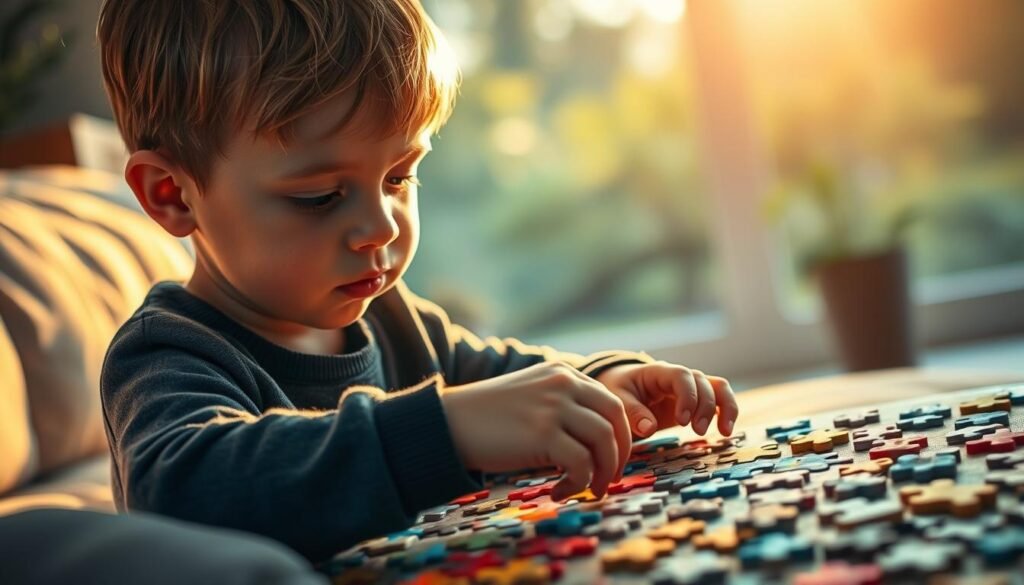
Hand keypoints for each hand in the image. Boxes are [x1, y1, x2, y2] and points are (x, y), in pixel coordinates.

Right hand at [440, 361, 631, 499]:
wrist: (449, 422)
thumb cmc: (488, 417)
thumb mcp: (531, 395)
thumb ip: (563, 405)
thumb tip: (595, 443)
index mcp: (562, 373)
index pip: (612, 402)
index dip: (620, 435)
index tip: (612, 459)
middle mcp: (563, 384)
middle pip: (616, 420)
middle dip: (619, 454)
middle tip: (610, 478)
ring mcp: (554, 407)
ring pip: (604, 442)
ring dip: (603, 473)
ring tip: (590, 490)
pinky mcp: (543, 434)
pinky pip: (581, 464)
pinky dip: (578, 484)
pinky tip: (559, 492)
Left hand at [595, 361, 737, 437]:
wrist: (624, 387)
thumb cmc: (620, 391)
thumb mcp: (618, 399)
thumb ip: (633, 413)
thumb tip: (650, 428)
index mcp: (658, 372)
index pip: (681, 376)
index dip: (687, 396)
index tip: (682, 422)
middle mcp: (680, 376)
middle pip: (703, 383)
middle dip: (705, 407)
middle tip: (697, 431)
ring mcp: (691, 387)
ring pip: (719, 388)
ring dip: (725, 408)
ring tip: (724, 432)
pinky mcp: (697, 400)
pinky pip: (720, 399)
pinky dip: (727, 412)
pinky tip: (726, 432)